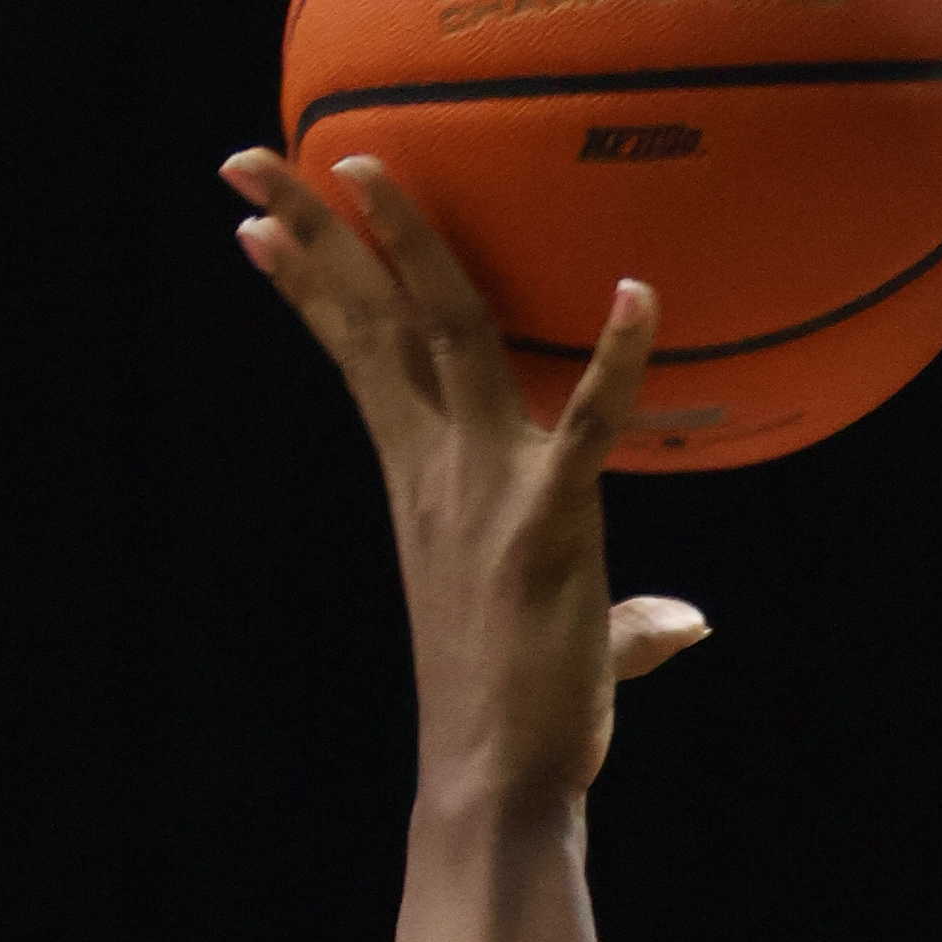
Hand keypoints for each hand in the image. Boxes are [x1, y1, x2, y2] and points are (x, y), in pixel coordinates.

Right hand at [226, 149, 706, 804]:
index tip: (257, 223)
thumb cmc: (528, 718)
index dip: (310, 285)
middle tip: (252, 157)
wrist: (502, 784)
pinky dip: (619, 360)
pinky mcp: (553, 521)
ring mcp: (488, 485)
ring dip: (403, 240)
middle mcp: (438, 465)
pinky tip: (639, 290)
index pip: (355, 355)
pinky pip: (594, 424)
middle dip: (312, 231)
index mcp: (421, 477)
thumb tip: (688, 621)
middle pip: (370, 319)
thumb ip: (631, 616)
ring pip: (444, 332)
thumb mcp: (573, 637)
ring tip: (362, 162)